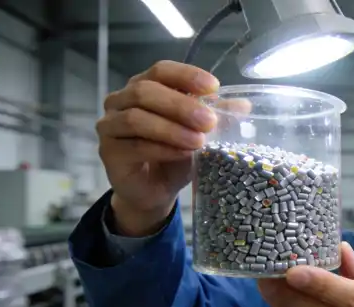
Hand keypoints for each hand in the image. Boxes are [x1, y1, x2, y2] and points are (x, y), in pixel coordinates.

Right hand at [96, 60, 218, 235]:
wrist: (154, 190)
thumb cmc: (176, 154)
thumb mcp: (200, 133)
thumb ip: (218, 117)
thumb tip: (245, 105)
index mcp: (145, 86)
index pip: (161, 70)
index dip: (186, 75)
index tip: (213, 87)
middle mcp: (122, 100)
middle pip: (146, 91)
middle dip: (181, 105)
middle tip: (208, 121)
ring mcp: (110, 125)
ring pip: (137, 118)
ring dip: (171, 129)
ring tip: (198, 141)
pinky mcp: (109, 151)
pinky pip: (134, 146)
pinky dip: (162, 149)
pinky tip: (182, 154)